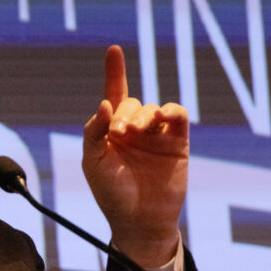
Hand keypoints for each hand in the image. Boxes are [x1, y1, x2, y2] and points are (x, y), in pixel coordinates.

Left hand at [82, 45, 188, 267]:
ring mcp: (156, 135)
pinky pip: (177, 116)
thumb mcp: (93, 161)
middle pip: (130, 103)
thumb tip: (105, 104)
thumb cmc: (111, 193)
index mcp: (111, 131)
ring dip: (144, 115)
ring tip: (137, 132)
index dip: (114, 72)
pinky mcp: (177, 142)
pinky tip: (163, 117)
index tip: (114, 49)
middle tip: (120, 134)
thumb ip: (94, 131)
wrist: (139, 221)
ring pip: (152, 108)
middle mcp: (134, 129)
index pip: (113, 95)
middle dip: (124, 114)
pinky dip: (170, 111)